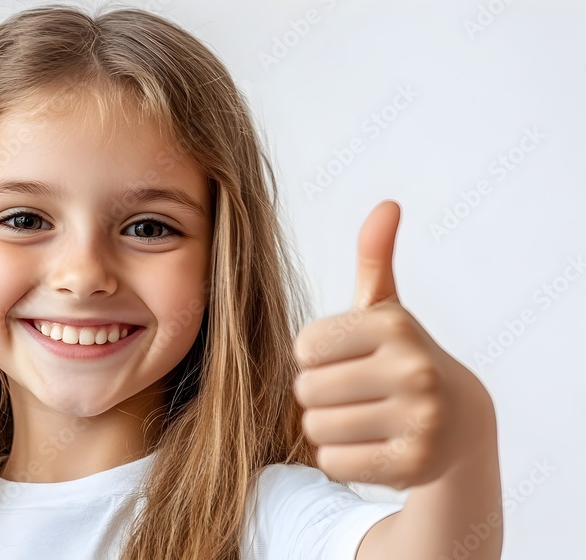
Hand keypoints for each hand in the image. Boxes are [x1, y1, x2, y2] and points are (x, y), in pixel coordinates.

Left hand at [293, 200, 496, 489]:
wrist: (459, 421)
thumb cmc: (400, 357)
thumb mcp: (386, 309)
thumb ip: (374, 257)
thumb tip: (386, 205)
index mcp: (395, 326)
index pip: (304, 347)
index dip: (314, 356)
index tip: (343, 357)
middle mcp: (414, 371)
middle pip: (306, 390)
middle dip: (317, 393)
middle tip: (351, 392)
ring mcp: (418, 421)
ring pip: (316, 428)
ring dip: (326, 427)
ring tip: (361, 417)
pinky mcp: (412, 466)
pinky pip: (332, 464)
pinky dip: (339, 458)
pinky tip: (369, 445)